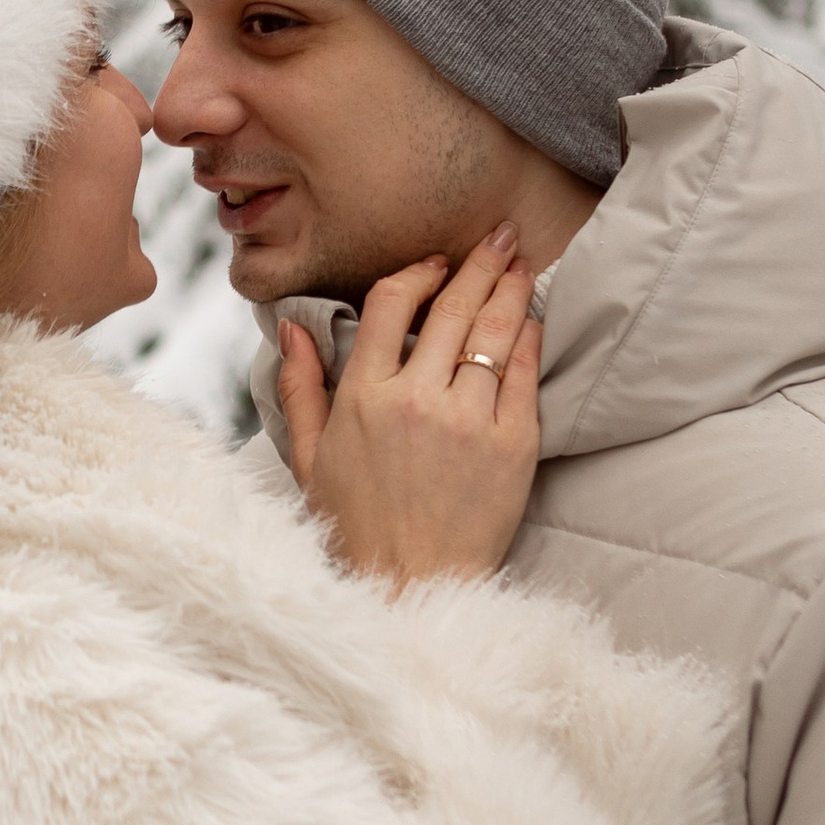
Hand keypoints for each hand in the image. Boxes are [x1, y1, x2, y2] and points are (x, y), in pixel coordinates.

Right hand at [281, 224, 540, 588]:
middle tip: (499, 236)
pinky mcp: (512, 446)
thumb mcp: (308, 456)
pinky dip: (530, 340)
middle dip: (480, 263)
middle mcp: (417, 400)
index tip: (437, 262)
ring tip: (522, 263)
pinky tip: (532, 320)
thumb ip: (301, 386)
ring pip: (495, 333)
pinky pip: (526, 376)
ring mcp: (469, 421)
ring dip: (512, 289)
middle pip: (454, 307)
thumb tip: (292, 328)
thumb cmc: (355, 526)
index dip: (419, 272)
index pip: (393, 302)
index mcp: (364, 398)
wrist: (411, 587)